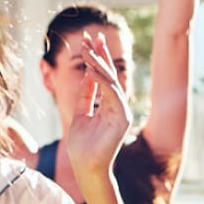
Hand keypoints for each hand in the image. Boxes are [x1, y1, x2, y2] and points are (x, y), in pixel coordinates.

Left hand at [66, 31, 131, 185]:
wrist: (85, 167)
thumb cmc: (82, 146)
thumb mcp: (81, 113)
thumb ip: (86, 94)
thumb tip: (87, 72)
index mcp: (110, 106)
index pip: (104, 77)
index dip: (97, 58)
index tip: (88, 40)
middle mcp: (119, 107)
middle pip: (110, 75)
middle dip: (100, 55)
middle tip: (90, 36)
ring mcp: (122, 113)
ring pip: (111, 82)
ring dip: (98, 64)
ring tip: (86, 49)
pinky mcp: (122, 119)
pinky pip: (111, 94)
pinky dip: (101, 80)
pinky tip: (90, 68)